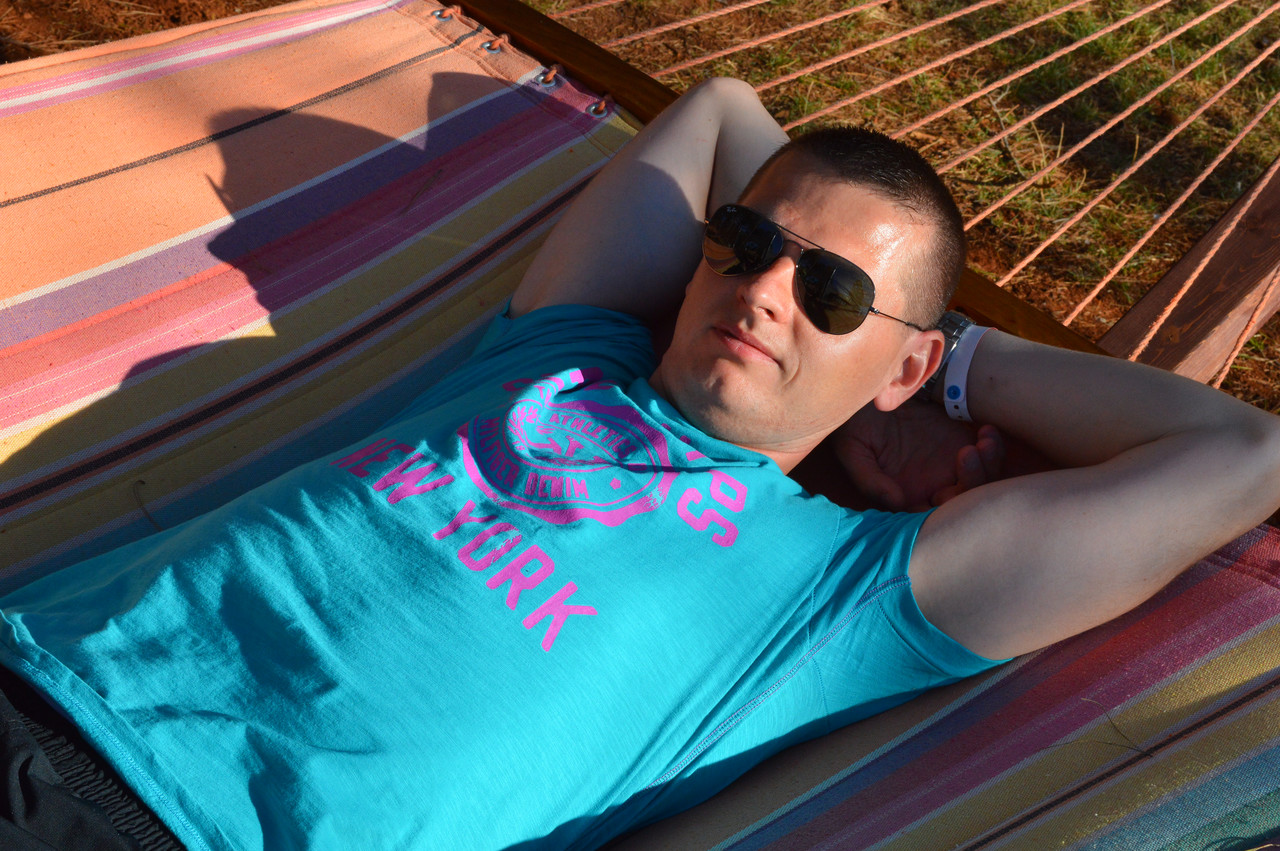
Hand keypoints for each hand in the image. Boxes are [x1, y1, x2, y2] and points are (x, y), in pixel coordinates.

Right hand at [832, 402, 1005, 511]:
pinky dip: (994, 446)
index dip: (948, 512)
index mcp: (908, 497)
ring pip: (984, 479)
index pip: (937, 518)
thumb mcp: (853, 452)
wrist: (868, 395)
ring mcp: (950, 464)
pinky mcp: (961, 441)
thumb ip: (871, 480)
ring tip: (983, 441)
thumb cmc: (854, 427)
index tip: (944, 491)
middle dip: (976, 483)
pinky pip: (988, 453)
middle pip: (968, 500)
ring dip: (990, 465)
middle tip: (968, 454)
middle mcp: (933, 485)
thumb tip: (898, 503)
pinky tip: (986, 430)